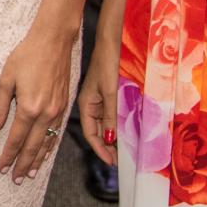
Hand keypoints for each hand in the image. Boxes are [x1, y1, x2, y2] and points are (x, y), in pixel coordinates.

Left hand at [0, 22, 76, 181]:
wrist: (53, 41)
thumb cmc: (27, 56)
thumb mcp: (6, 79)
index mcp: (29, 108)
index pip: (16, 139)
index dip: (8, 155)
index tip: (1, 168)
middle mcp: (45, 113)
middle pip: (33, 146)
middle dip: (22, 164)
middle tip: (15, 179)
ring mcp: (57, 110)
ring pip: (47, 142)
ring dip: (38, 159)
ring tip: (29, 173)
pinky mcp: (64, 105)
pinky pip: (56, 132)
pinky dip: (50, 146)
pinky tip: (45, 152)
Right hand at [78, 40, 120, 167]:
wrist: (109, 43)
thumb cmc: (107, 65)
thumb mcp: (110, 93)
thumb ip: (110, 116)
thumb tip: (110, 138)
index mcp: (86, 105)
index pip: (91, 134)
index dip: (100, 149)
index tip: (110, 162)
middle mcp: (89, 105)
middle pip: (96, 131)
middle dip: (105, 147)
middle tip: (117, 161)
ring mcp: (96, 100)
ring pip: (102, 125)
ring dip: (110, 138)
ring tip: (120, 151)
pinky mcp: (104, 95)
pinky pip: (107, 116)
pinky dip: (113, 126)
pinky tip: (121, 132)